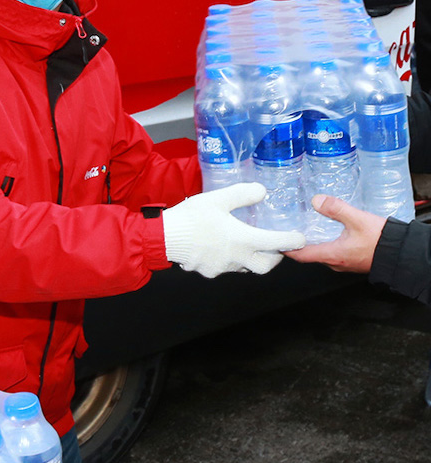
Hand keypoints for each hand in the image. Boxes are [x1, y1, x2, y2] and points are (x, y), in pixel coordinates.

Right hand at [162, 183, 304, 277]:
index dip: (293, 240)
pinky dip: (230, 260)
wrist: (163, 237)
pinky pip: (226, 268)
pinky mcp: (209, 271)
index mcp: (243, 239)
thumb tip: (262, 191)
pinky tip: (220, 249)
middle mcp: (237, 257)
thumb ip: (242, 194)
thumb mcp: (217, 198)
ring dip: (251, 258)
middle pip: (266, 265)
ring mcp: (223, 267)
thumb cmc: (190, 217)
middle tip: (274, 246)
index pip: (279, 243)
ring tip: (245, 245)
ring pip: (246, 268)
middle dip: (275, 257)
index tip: (299, 238)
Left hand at [285, 194, 384, 273]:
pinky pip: (334, 252)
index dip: (286, 248)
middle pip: (309, 254)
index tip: (276, 240)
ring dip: (314, 242)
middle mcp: (335, 262)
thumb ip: (336, 209)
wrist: (404, 254)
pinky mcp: (353, 260)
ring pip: (322, 253)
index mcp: (331, 255)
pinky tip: (330, 231)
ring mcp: (344, 263)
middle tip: (289, 230)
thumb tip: (317, 201)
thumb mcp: (357, 220)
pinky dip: (327, 242)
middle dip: (298, 243)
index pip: (300, 255)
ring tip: (306, 228)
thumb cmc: (383, 242)